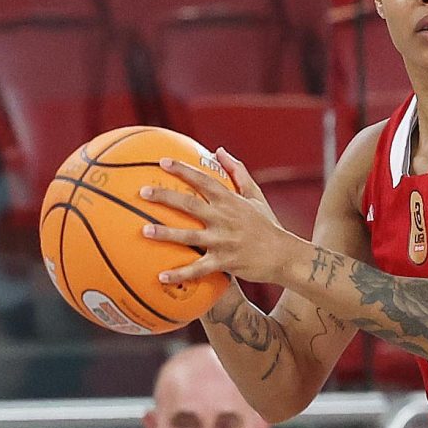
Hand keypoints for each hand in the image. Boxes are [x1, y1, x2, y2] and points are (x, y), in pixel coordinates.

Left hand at [138, 148, 282, 288]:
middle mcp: (224, 219)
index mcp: (230, 201)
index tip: (162, 162)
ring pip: (189, 237)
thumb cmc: (267, 225)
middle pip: (189, 205)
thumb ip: (237, 172)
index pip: (203, 181)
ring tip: (144, 230)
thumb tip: (219, 150)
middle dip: (165, 197)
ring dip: (166, 233)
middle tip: (142, 192)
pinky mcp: (225, 262)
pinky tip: (161, 277)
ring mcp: (223, 241)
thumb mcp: (255, 195)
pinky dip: (180, 274)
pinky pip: (198, 269)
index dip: (183, 170)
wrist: (284, 255)